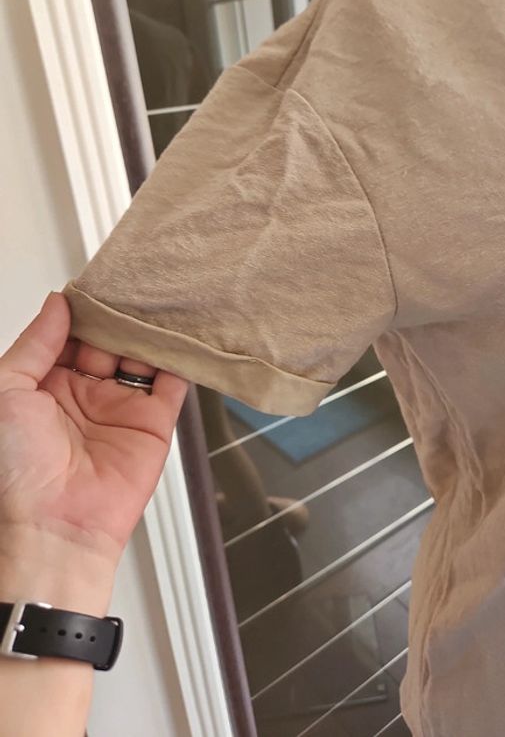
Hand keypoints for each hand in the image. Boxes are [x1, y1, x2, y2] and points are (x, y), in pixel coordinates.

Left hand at [0, 291, 189, 568]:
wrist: (52, 528)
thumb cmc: (14, 471)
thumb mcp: (6, 391)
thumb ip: (35, 344)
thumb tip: (57, 304)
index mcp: (45, 386)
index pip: (70, 334)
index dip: (83, 309)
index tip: (97, 282)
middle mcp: (84, 394)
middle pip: (109, 340)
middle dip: (120, 315)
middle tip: (133, 285)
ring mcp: (120, 408)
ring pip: (141, 356)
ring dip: (149, 332)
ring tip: (158, 302)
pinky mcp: (153, 424)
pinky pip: (173, 384)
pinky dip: (180, 359)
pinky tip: (181, 335)